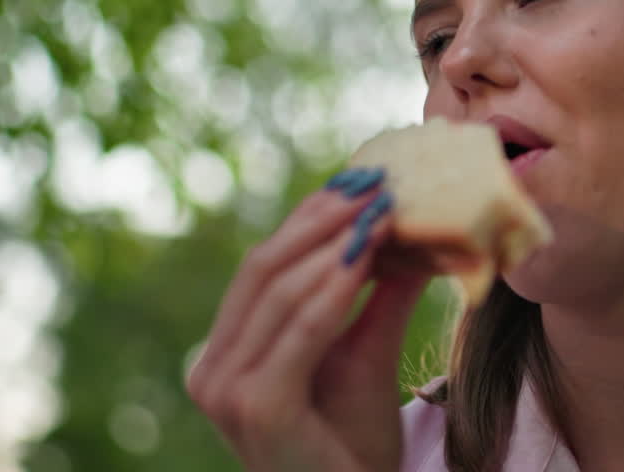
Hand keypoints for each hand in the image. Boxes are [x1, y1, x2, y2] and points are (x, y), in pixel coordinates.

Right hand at [187, 168, 431, 471]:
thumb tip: (411, 227)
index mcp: (226, 353)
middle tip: (372, 181)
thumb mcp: (365, 353)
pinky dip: (334, 286)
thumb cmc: (354, 444)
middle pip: (262, 267)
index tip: (358, 178)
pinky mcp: (254, 405)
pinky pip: (300, 329)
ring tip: (378, 208)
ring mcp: (225, 389)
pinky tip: (366, 254)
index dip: (309, 217)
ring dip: (332, 241)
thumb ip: (377, 294)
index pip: (262, 267)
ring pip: (278, 289)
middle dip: (320, 218)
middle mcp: (211, 369)